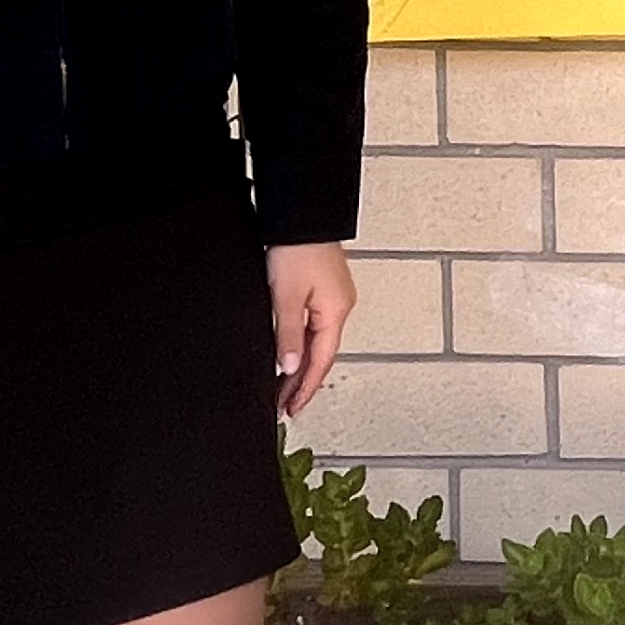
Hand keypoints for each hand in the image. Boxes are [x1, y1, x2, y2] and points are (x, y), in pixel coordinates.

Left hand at [269, 244, 357, 417]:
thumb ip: (287, 335)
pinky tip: (292, 352)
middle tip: (285, 405)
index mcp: (336, 312)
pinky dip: (303, 345)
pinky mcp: (324, 290)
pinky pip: (315, 327)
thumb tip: (289, 366)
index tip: (292, 408)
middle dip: (303, 382)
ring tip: (285, 387)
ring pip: (318, 342)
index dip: (305, 388)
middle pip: (321, 355)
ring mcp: (334, 298)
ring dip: (302, 365)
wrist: (301, 217)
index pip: (320, 361)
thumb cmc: (297, 249)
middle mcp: (339, 307)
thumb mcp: (286, 297)